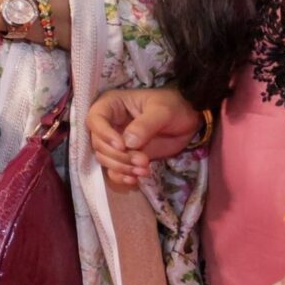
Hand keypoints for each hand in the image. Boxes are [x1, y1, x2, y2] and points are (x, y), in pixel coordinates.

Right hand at [86, 87, 201, 187]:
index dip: (104, 134)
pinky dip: (122, 176)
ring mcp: (115, 141)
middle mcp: (108, 124)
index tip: (122, 146)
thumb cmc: (174, 106)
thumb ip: (145, 125)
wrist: (189, 120)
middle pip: (98, 143)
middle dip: (118, 156)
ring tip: (144, 170)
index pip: (95, 119)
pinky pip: (114, 169)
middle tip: (142, 160)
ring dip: (122, 167)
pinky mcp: (124, 156)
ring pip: (105, 158)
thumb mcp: (162, 111)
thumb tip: (128, 143)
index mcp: (111, 105)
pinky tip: (135, 179)